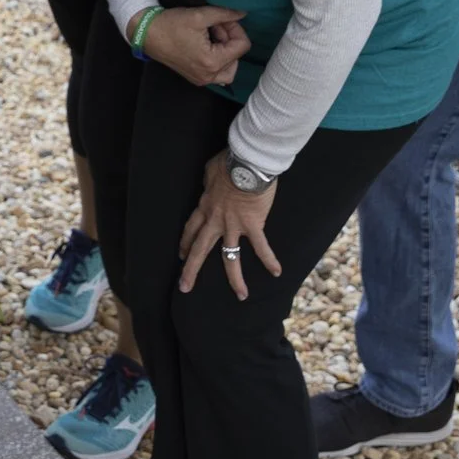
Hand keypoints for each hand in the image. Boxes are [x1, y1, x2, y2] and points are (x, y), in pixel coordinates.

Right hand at [138, 6, 248, 87]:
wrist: (146, 34)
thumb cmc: (171, 25)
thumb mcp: (200, 15)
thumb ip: (225, 14)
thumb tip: (243, 13)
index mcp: (212, 62)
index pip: (242, 46)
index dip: (236, 29)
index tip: (223, 19)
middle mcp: (209, 76)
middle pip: (237, 57)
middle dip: (229, 39)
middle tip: (214, 27)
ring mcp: (202, 79)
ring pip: (229, 67)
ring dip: (225, 50)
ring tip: (210, 36)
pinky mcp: (195, 77)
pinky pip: (217, 71)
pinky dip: (216, 57)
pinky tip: (205, 44)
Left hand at [179, 150, 280, 297]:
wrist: (245, 164)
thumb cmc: (228, 162)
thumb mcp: (210, 171)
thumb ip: (209, 182)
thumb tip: (211, 182)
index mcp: (205, 207)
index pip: (191, 229)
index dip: (185, 243)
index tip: (181, 255)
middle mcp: (215, 220)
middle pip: (200, 249)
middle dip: (191, 270)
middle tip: (184, 287)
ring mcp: (233, 225)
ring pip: (230, 257)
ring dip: (235, 278)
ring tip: (241, 295)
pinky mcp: (252, 225)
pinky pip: (260, 246)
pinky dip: (269, 259)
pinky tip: (276, 272)